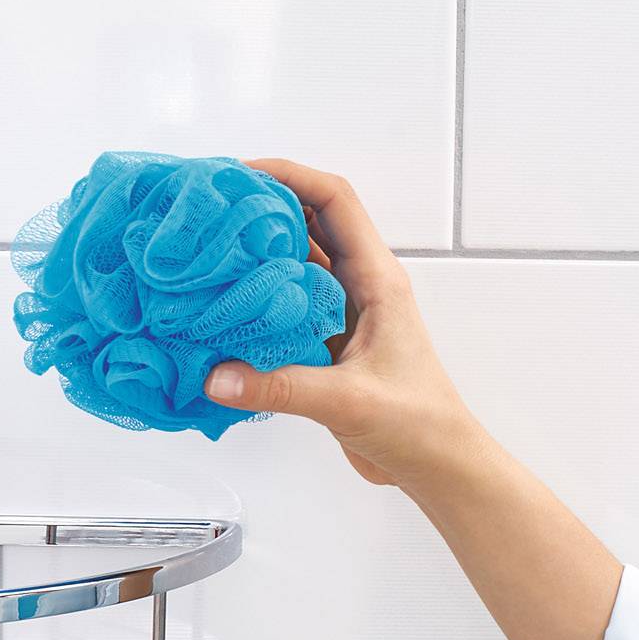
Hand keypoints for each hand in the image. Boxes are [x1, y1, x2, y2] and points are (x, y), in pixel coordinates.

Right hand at [203, 158, 488, 489]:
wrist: (435, 464)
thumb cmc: (417, 424)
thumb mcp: (349, 401)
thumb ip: (282, 388)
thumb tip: (216, 377)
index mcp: (376, 279)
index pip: (335, 201)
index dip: (289, 176)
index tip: (239, 175)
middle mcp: (358, 286)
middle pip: (308, 224)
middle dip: (259, 209)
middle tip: (206, 210)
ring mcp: (342, 313)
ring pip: (292, 265)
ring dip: (253, 256)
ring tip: (202, 251)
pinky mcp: (326, 343)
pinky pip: (284, 307)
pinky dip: (253, 301)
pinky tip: (218, 308)